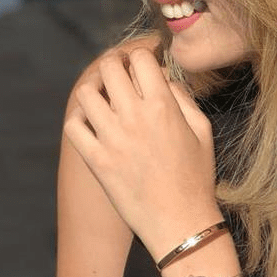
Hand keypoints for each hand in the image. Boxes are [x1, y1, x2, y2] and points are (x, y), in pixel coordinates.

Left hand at [64, 47, 223, 259]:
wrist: (180, 221)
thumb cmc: (197, 177)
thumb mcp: (203, 132)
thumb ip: (184, 99)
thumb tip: (165, 80)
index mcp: (163, 106)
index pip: (140, 59)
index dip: (141, 55)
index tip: (143, 63)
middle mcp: (134, 117)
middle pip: (109, 68)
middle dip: (115, 63)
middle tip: (120, 72)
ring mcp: (111, 139)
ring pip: (85, 94)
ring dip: (94, 89)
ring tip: (103, 95)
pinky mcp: (96, 160)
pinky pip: (73, 127)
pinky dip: (79, 119)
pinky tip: (92, 122)